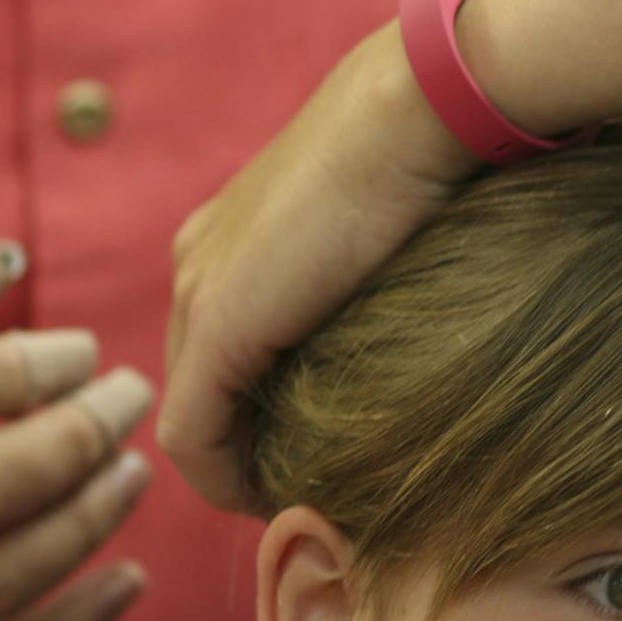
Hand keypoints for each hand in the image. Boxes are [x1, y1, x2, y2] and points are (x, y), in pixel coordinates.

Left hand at [163, 20, 475, 511]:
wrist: (419, 112)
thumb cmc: (427, 162)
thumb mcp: (386, 241)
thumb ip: (361, 292)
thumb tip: (401, 349)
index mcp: (230, 243)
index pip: (219, 355)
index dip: (256, 421)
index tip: (312, 465)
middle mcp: (198, 265)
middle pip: (201, 391)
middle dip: (244, 455)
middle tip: (305, 499)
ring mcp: (199, 293)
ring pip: (193, 417)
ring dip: (236, 474)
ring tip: (296, 507)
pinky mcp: (220, 325)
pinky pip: (195, 434)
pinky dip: (226, 480)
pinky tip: (275, 503)